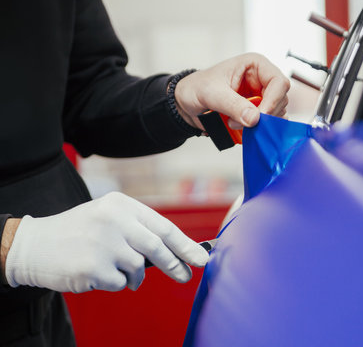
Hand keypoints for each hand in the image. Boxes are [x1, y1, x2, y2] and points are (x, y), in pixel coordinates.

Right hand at [4, 192, 207, 292]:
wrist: (35, 245)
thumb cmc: (79, 232)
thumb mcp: (108, 218)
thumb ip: (138, 231)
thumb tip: (177, 253)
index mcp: (121, 205)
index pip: (162, 226)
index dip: (184, 244)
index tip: (201, 258)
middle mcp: (113, 220)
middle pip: (157, 247)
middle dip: (174, 264)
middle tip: (185, 276)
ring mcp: (103, 244)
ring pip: (138, 268)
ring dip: (134, 277)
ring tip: (118, 272)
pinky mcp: (92, 267)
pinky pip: (119, 283)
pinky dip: (114, 283)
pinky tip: (97, 273)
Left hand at [174, 53, 289, 129]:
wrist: (185, 102)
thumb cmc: (196, 88)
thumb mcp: (212, 94)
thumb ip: (233, 105)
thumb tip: (254, 119)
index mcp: (255, 66)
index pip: (279, 82)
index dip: (273, 101)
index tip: (259, 117)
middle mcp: (262, 80)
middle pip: (281, 100)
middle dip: (262, 115)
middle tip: (238, 122)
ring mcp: (262, 97)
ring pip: (276, 114)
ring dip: (258, 124)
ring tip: (232, 123)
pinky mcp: (257, 112)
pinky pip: (268, 124)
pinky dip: (257, 130)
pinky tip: (240, 129)